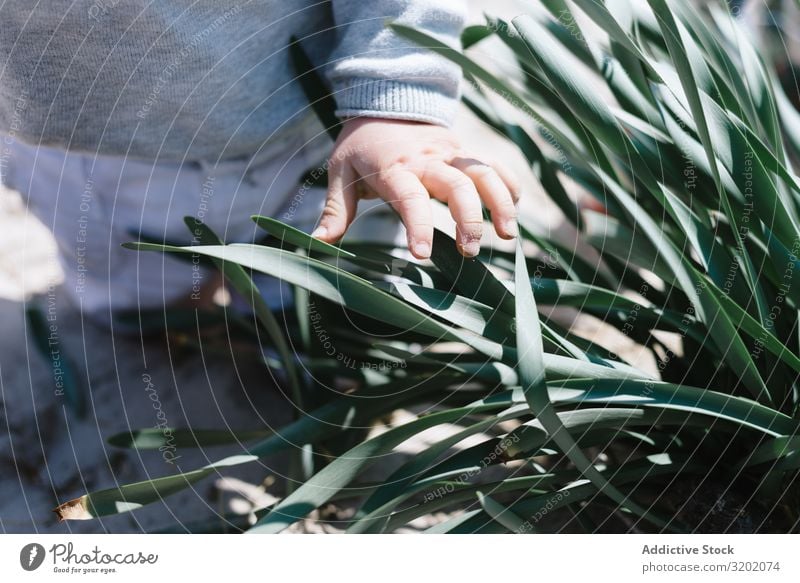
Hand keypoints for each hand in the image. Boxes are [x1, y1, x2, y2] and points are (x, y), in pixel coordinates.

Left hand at [312, 118, 519, 258]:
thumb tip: (318, 243)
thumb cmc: (360, 148)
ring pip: (485, 172)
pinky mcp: (466, 150)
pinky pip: (495, 164)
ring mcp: (451, 152)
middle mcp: (427, 159)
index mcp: (394, 168)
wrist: (384, 101)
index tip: (422, 255)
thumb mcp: (340, 173)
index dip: (418, 226)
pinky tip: (513, 211)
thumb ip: (335, 210)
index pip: (410, 198)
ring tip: (507, 236)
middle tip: (471, 252)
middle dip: (469, 219)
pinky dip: (509, 185)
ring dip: (500, 202)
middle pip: (458, 185)